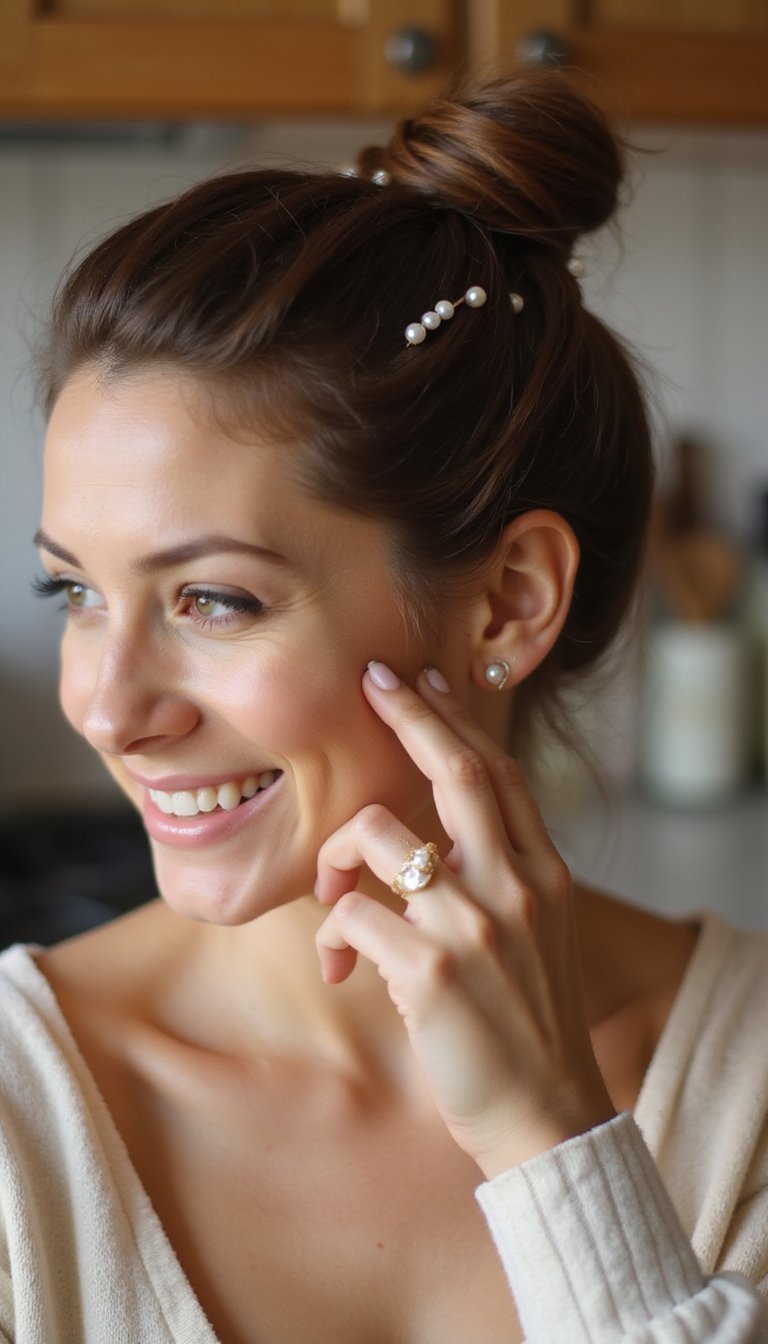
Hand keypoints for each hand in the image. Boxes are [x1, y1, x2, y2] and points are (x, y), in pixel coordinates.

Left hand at [315, 664, 615, 1178]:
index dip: (457, 719)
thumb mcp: (536, 935)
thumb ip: (498, 880)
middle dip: (411, 714)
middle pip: (458, 770)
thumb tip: (422, 841)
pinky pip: (350, 913)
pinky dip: (333, 933)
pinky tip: (343, 968)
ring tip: (333, 902)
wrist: (545, 1114)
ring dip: (335, 859)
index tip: (426, 680)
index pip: (501, 773)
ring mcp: (474, 925)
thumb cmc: (527, 1024)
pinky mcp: (429, 972)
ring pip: (377, 835)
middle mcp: (515, 886)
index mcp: (544, 874)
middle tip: (373, 682)